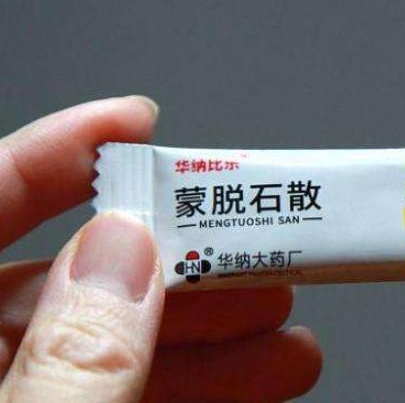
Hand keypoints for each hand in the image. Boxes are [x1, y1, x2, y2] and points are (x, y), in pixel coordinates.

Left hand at [0, 97, 321, 401]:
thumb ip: (74, 355)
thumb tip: (125, 250)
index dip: (61, 150)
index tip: (142, 122)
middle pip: (77, 278)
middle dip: (181, 258)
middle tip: (253, 243)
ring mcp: (25, 399)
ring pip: (116, 343)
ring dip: (212, 330)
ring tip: (285, 323)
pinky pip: (130, 393)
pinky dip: (199, 382)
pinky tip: (261, 375)